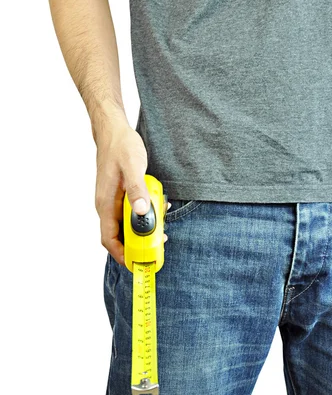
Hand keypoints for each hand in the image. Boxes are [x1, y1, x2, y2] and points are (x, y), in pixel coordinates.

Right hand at [94, 123, 168, 265]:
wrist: (114, 131)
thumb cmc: (120, 147)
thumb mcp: (132, 166)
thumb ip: (136, 188)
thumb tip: (140, 211)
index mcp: (105, 204)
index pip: (108, 239)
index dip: (121, 254)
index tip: (138, 263)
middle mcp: (107, 206)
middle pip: (120, 236)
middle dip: (139, 243)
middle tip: (159, 243)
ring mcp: (114, 202)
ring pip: (128, 225)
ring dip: (145, 227)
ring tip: (162, 223)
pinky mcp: (122, 196)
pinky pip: (132, 212)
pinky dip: (145, 214)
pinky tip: (158, 207)